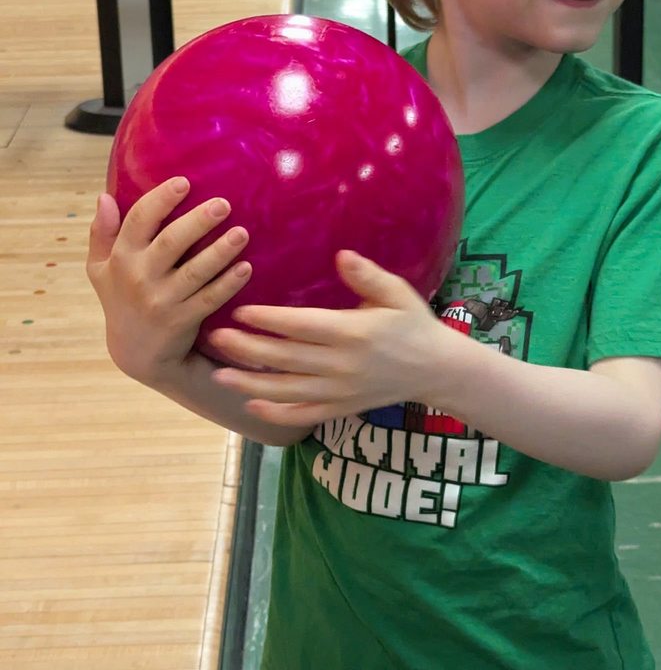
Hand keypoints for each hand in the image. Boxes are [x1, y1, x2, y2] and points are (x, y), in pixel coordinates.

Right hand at [86, 176, 252, 384]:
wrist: (136, 353)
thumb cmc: (122, 298)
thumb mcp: (99, 269)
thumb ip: (101, 233)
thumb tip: (103, 196)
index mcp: (120, 258)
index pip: (138, 221)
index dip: (160, 200)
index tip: (183, 182)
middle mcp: (139, 278)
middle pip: (171, 243)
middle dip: (198, 222)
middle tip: (223, 203)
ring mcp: (161, 301)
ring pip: (195, 272)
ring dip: (220, 251)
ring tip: (242, 233)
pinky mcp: (183, 321)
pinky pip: (210, 299)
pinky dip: (228, 284)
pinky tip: (246, 267)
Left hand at [207, 251, 459, 427]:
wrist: (437, 370)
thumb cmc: (414, 324)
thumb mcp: (397, 293)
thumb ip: (367, 275)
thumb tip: (340, 255)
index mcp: (353, 332)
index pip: (301, 326)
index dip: (268, 320)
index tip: (239, 311)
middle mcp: (342, 365)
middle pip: (285, 359)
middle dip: (246, 350)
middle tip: (213, 339)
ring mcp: (340, 391)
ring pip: (287, 391)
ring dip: (250, 385)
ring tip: (219, 375)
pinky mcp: (342, 408)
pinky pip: (304, 414)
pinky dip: (277, 413)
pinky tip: (252, 406)